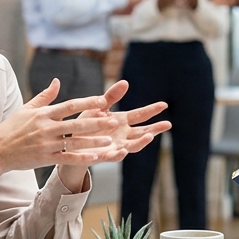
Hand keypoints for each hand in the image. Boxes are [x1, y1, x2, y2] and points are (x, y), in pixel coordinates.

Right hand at [0, 79, 119, 173]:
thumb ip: (44, 97)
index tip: (103, 101)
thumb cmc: (11, 129)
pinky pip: (66, 158)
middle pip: (76, 124)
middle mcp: (46, 128)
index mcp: (43, 114)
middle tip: (114, 121)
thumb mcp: (26, 109)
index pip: (70, 106)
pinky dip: (80, 158)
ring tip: (109, 141)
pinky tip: (94, 158)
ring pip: (74, 142)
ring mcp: (45, 144)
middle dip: (96, 123)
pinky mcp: (44, 158)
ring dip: (93, 142)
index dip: (87, 103)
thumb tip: (57, 81)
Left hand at [53, 80, 168, 191]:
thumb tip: (125, 82)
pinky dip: (120, 154)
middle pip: (143, 132)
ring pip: (133, 145)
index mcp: (122, 121)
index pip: (140, 115)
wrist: (70, 143)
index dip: (152, 110)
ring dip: (142, 142)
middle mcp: (122, 135)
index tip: (164, 105)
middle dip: (155, 129)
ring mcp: (115, 146)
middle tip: (168, 124)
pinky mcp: (104, 156)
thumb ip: (111, 96)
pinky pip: (114, 156)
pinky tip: (124, 150)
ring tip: (150, 136)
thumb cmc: (85, 123)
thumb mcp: (98, 107)